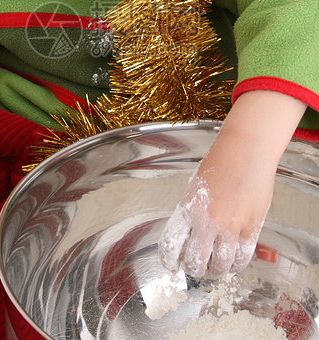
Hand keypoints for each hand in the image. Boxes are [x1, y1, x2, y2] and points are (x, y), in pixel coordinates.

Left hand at [158, 90, 306, 276]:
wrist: (246, 150)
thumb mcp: (195, 187)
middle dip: (194, 269)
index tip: (170, 263)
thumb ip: (191, 211)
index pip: (170, 244)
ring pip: (221, 265)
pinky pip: (243, 257)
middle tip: (196, 267)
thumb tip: (190, 234)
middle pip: (196, 262)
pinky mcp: (252, 228)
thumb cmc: (220, 162)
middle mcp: (207, 221)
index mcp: (188, 208)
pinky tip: (233, 261)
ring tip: (215, 266)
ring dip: (216, 270)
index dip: (167, 259)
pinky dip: (237, 264)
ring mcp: (231, 227)